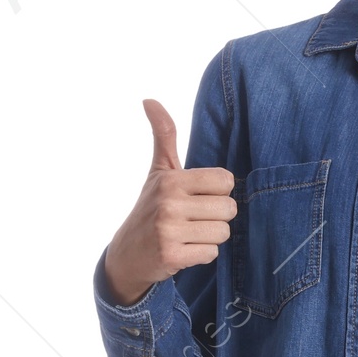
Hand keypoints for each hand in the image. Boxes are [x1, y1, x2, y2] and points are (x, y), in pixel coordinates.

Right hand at [102, 99, 236, 305]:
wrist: (128, 253)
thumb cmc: (151, 207)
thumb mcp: (158, 171)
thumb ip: (164, 136)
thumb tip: (149, 100)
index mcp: (171, 179)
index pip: (226, 181)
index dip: (218, 191)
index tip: (199, 196)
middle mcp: (169, 203)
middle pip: (229, 208)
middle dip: (216, 216)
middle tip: (194, 219)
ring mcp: (169, 231)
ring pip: (223, 232)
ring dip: (210, 237)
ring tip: (189, 234)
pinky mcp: (172, 256)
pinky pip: (211, 253)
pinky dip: (202, 255)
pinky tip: (184, 250)